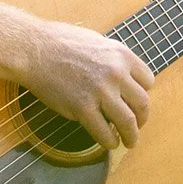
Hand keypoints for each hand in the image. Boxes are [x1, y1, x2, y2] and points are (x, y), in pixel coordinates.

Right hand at [19, 20, 153, 149]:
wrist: (34, 50)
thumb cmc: (60, 41)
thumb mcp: (97, 41)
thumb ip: (112, 58)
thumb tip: (122, 73)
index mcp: (121, 55)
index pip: (148, 80)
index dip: (143, 93)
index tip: (136, 101)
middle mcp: (116, 73)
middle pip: (142, 103)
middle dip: (143, 118)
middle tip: (138, 125)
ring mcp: (100, 92)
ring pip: (128, 121)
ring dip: (132, 136)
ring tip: (130, 142)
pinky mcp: (83, 108)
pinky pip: (104, 132)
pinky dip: (110, 141)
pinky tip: (109, 142)